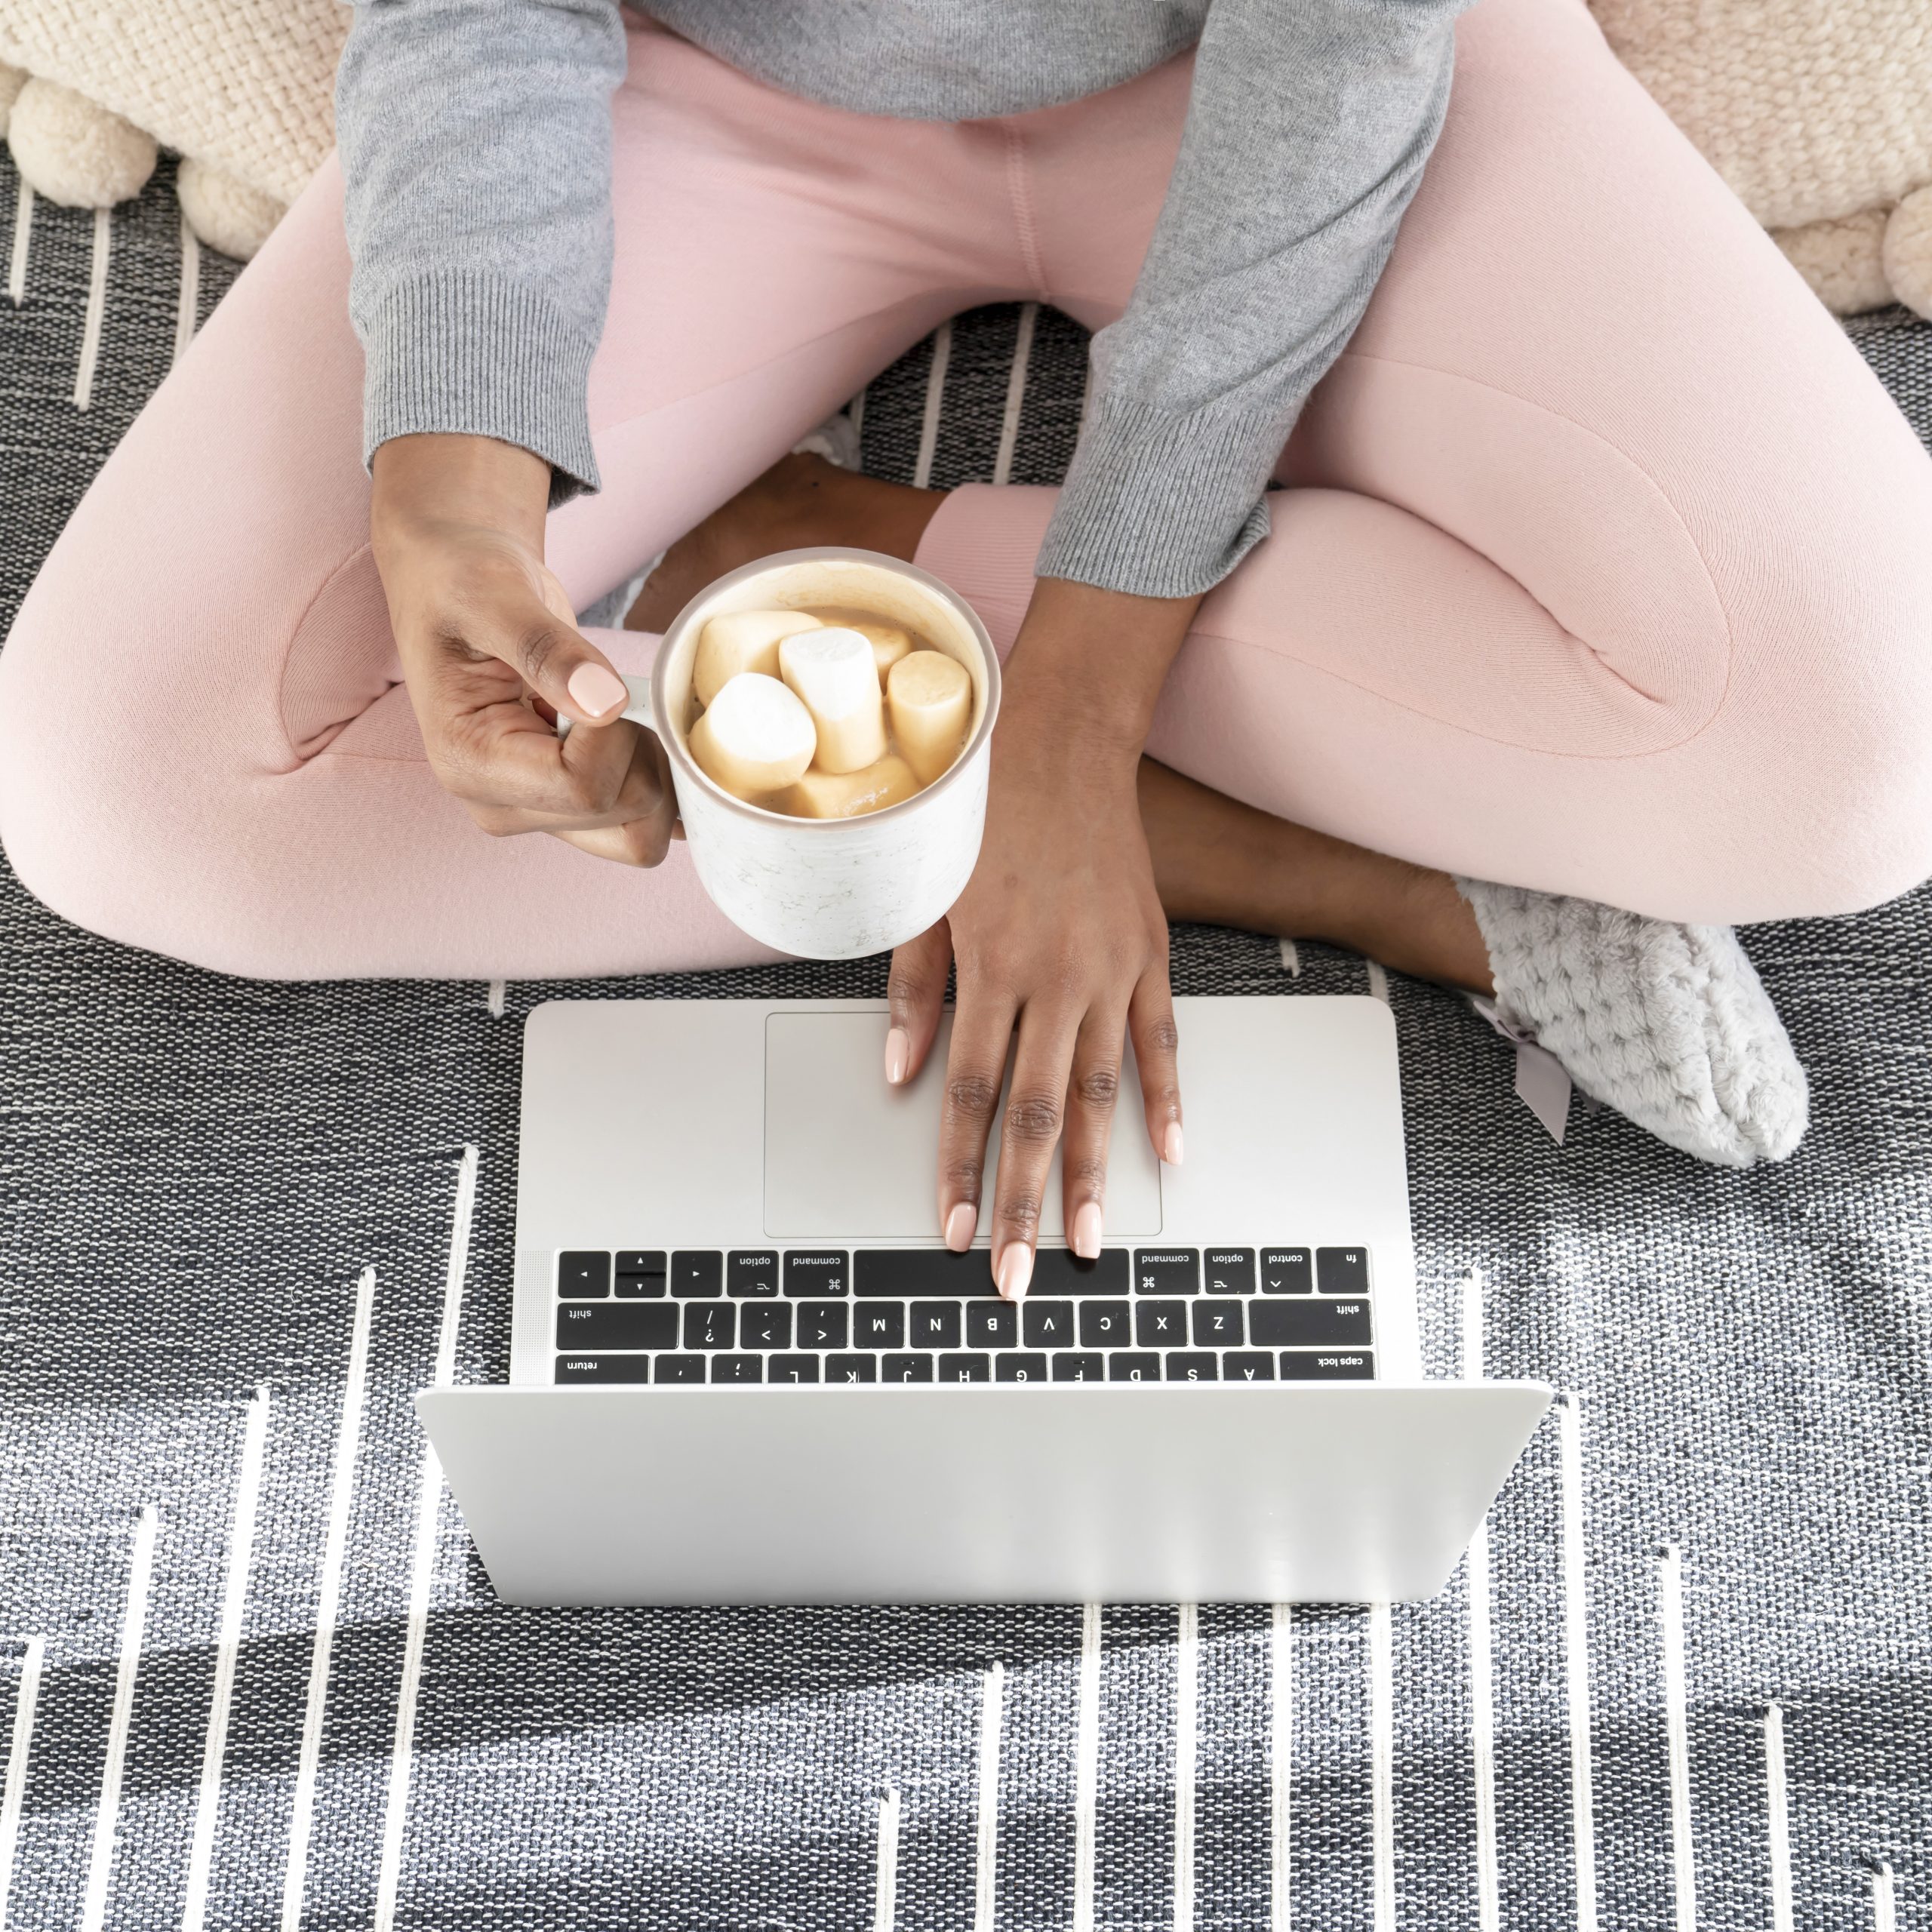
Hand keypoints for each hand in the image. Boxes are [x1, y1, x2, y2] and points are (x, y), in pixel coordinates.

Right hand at [370, 433, 675, 866]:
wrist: (457, 584)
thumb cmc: (463, 581)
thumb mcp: (494, 594)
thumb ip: (546, 649)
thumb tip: (606, 703)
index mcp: (470, 766)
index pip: (585, 788)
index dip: (618, 732)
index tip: (597, 678)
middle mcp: (502, 807)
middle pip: (625, 818)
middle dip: (641, 751)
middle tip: (610, 689)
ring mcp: (538, 813)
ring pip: (642, 835)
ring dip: (656, 768)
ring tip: (618, 708)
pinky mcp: (569, 807)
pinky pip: (644, 824)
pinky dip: (664, 782)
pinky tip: (638, 730)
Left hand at [884, 578, 1194, 1298]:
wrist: (1060, 738)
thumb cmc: (980, 810)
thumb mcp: (925, 892)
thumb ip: (913, 987)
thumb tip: (901, 1073)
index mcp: (992, 966)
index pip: (967, 1093)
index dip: (956, 1167)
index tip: (948, 1227)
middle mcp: (1056, 978)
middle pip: (1035, 1113)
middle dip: (1022, 1201)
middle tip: (1016, 1272)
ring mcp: (1111, 970)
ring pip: (1102, 1093)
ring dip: (1093, 1174)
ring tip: (1092, 1240)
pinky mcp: (1149, 953)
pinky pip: (1160, 1041)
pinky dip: (1166, 1099)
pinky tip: (1169, 1155)